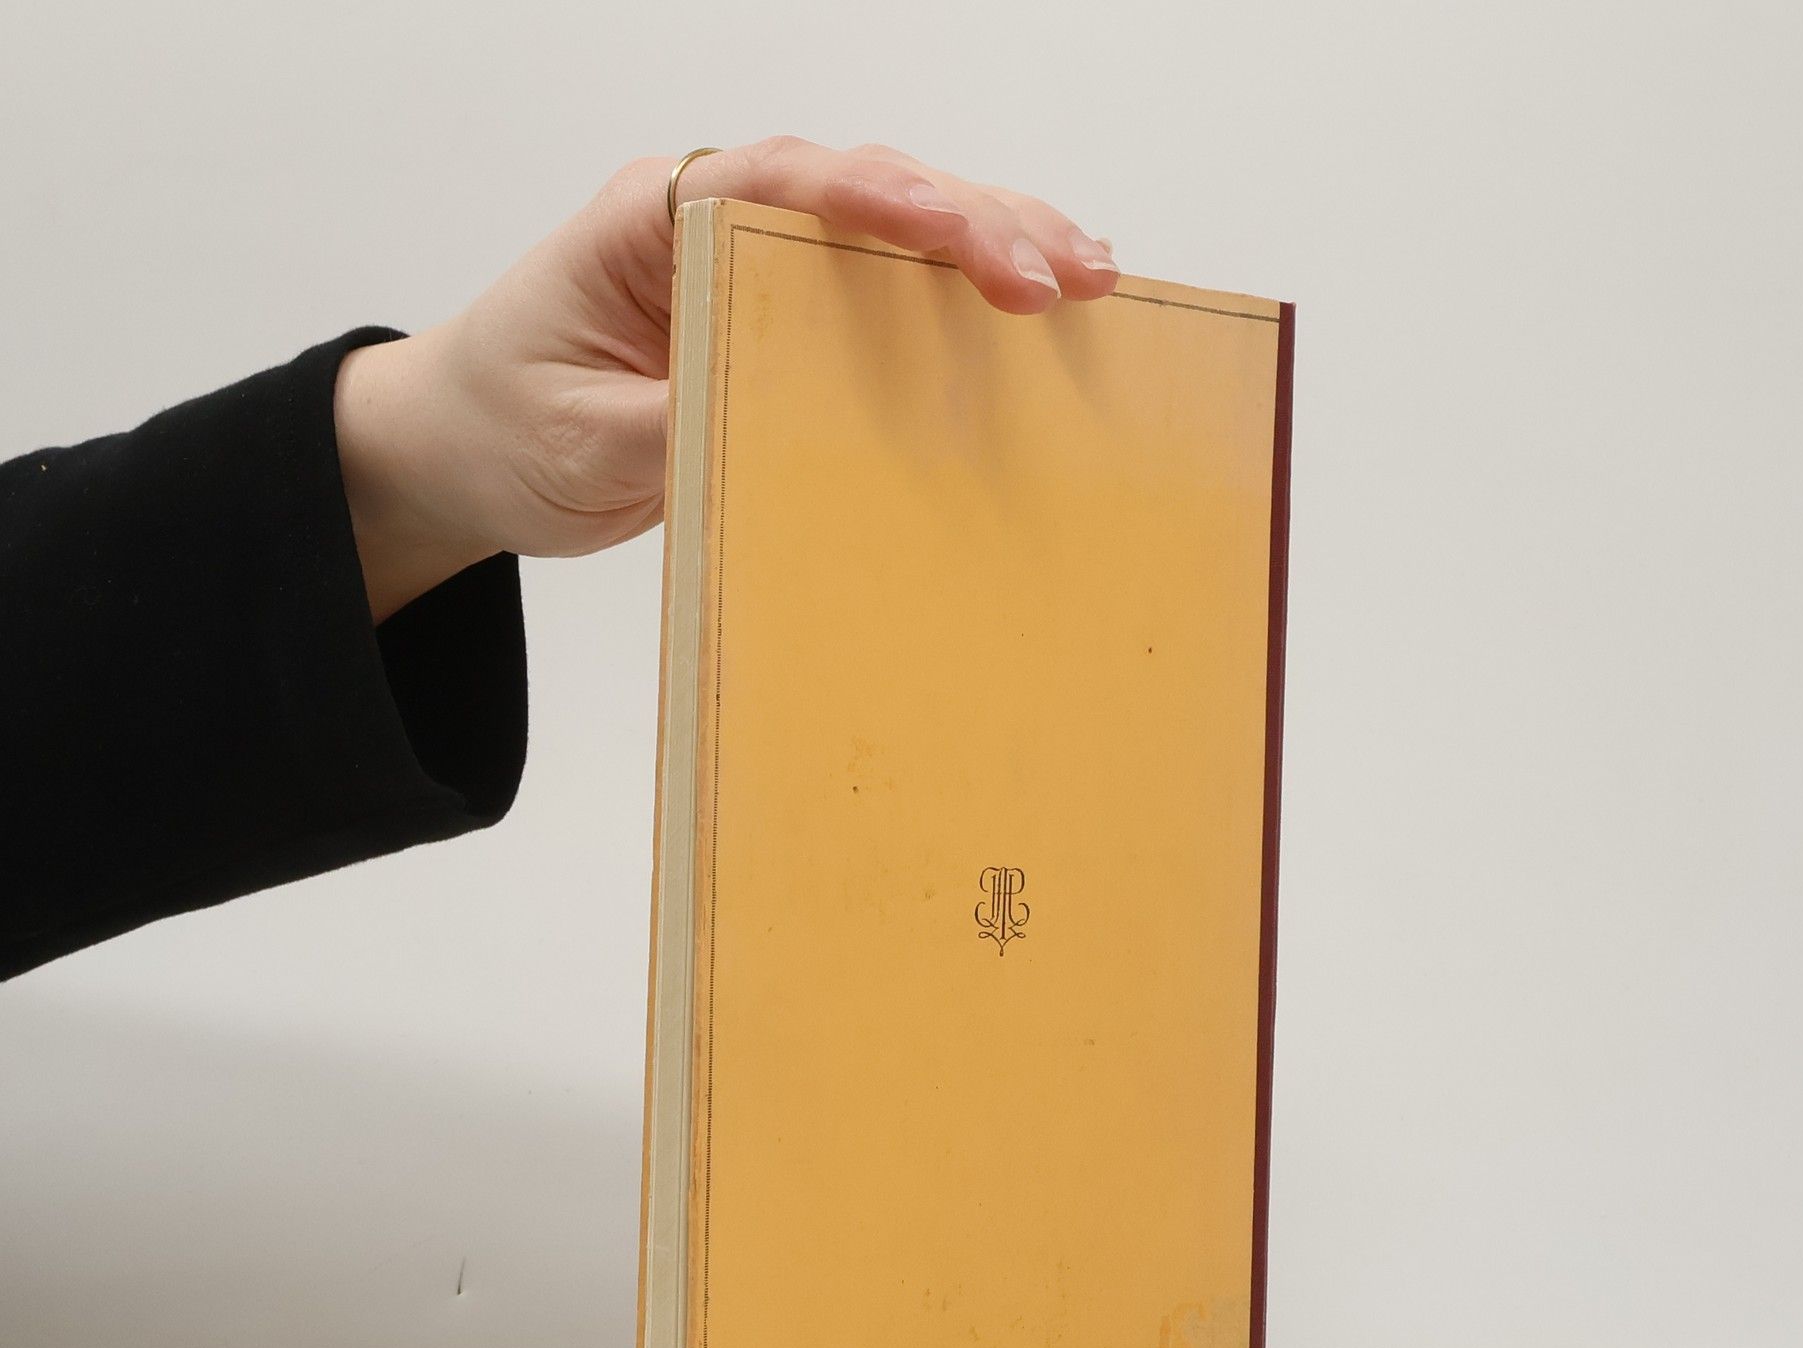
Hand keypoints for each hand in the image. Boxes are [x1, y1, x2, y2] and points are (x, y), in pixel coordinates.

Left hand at [334, 137, 1119, 621]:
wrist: (458, 454)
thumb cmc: (501, 427)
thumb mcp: (579, 442)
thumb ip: (671, 422)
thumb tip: (772, 426)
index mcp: (649, 220)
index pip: (777, 180)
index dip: (878, 199)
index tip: (957, 233)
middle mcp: (711, 222)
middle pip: (861, 188)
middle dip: (971, 219)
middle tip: (1063, 275)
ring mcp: (752, 268)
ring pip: (888, 230)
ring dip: (990, 244)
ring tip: (1085, 278)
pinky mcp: (779, 325)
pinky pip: (878, 296)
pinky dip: (956, 303)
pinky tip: (1029, 318)